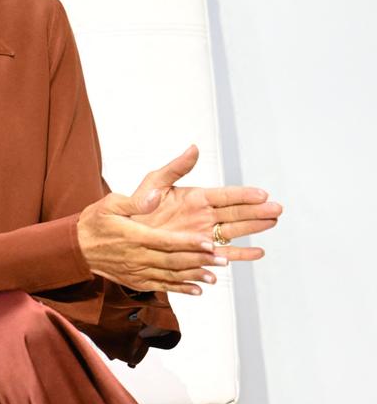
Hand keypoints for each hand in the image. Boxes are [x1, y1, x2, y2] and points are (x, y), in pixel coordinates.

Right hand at [77, 193, 225, 294]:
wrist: (75, 248)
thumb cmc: (94, 222)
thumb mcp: (110, 203)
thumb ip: (136, 201)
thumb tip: (156, 195)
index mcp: (133, 236)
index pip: (166, 241)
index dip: (189, 243)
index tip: (209, 242)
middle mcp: (136, 257)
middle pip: (173, 261)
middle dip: (199, 261)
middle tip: (222, 260)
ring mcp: (136, 272)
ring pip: (170, 276)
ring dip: (194, 277)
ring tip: (215, 277)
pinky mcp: (135, 281)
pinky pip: (161, 286)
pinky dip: (180, 289)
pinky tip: (197, 290)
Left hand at [127, 144, 281, 262]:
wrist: (126, 231)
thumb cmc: (137, 204)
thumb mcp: (154, 182)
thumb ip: (175, 168)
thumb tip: (193, 148)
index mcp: (195, 197)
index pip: (225, 194)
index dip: (243, 194)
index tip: (262, 193)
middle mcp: (204, 215)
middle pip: (236, 212)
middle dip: (257, 210)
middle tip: (277, 208)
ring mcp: (203, 233)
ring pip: (234, 231)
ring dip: (254, 227)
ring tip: (273, 221)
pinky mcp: (199, 251)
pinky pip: (223, 253)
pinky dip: (240, 254)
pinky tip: (258, 252)